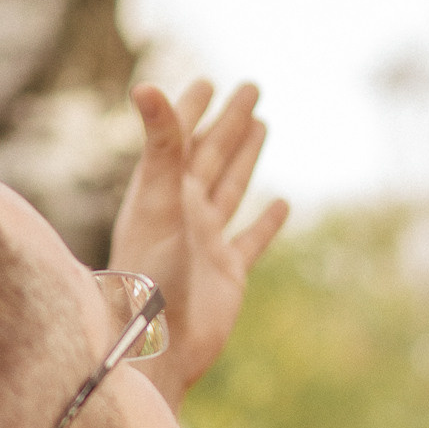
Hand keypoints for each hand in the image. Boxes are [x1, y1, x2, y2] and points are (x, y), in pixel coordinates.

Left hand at [109, 77, 289, 402]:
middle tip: (251, 89)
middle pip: (211, 156)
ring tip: (262, 126)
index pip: (180, 139)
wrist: (161, 345)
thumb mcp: (159, 200)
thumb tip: (147, 85)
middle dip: (229, 122)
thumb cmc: (151, 274)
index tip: (208, 82)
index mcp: (163, 193)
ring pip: (231, 189)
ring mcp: (207, 243)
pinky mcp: (228, 274)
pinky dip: (266, 222)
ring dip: (245, 158)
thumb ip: (161, 145)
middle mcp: (184, 213)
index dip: (193, 109)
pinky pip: (251, 240)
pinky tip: (281, 203)